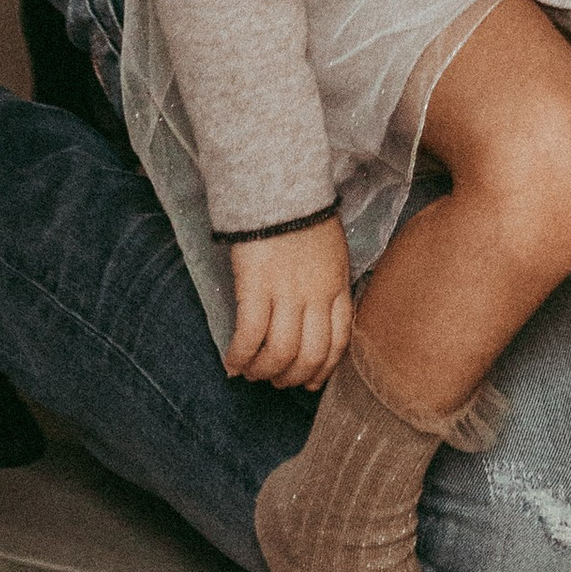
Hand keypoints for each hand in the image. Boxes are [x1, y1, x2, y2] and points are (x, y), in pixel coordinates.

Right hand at [226, 217, 352, 387]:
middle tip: (275, 381)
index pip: (339, 341)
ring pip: (280, 353)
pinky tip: (231, 362)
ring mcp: (287, 293)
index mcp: (337, 285)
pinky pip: (250, 335)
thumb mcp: (331, 252)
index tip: (309, 383)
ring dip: (263, 371)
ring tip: (251, 372)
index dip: (323, 370)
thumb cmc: (303, 216)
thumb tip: (316, 316)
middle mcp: (315, 295)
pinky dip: (239, 355)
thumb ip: (328, 284)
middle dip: (292, 377)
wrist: (280, 188)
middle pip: (310, 355)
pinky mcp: (256, 287)